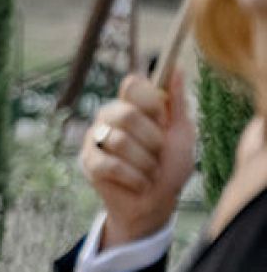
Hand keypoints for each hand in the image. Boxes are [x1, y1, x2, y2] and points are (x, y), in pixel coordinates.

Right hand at [81, 71, 194, 245]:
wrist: (158, 202)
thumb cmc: (171, 165)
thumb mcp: (182, 133)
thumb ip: (177, 102)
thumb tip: (177, 68)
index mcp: (132, 104)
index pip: (132, 85)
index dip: (150, 102)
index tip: (163, 119)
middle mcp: (110, 116)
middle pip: (126, 114)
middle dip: (151, 139)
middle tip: (159, 152)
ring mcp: (96, 138)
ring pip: (119, 141)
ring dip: (145, 162)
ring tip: (151, 172)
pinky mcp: (89, 162)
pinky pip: (110, 164)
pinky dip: (133, 177)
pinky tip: (140, 183)